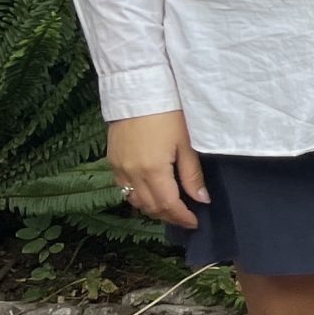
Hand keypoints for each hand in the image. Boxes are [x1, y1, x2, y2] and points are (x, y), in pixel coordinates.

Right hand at [107, 110, 209, 228]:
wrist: (138, 92)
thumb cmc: (169, 114)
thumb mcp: (187, 144)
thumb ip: (192, 175)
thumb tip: (202, 199)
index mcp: (152, 170)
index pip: (168, 205)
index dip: (182, 217)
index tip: (195, 222)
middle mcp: (131, 174)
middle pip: (150, 206)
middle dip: (169, 216)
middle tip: (185, 218)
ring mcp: (118, 168)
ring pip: (134, 200)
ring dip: (152, 208)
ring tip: (171, 208)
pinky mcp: (111, 161)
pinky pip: (123, 188)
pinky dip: (137, 196)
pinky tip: (151, 192)